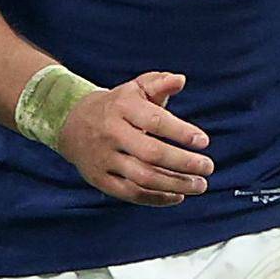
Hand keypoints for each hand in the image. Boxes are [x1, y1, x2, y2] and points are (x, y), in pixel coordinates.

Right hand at [57, 69, 215, 205]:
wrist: (71, 123)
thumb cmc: (116, 106)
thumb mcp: (134, 89)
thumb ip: (159, 84)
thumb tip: (180, 80)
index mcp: (122, 108)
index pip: (155, 121)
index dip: (181, 132)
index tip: (204, 141)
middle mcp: (112, 134)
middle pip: (151, 153)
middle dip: (183, 163)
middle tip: (208, 167)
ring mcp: (104, 158)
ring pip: (143, 177)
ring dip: (175, 184)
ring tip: (199, 184)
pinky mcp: (100, 179)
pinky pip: (131, 194)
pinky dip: (156, 199)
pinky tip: (178, 196)